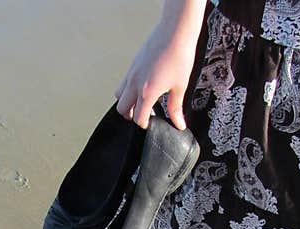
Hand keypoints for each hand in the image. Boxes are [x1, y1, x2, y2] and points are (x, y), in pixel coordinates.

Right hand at [115, 1, 204, 129]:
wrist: (175, 31)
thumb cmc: (179, 55)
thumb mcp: (180, 86)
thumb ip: (176, 108)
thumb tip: (178, 124)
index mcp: (147, 92)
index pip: (138, 117)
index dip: (145, 124)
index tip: (151, 124)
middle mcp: (135, 83)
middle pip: (122, 109)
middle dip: (131, 115)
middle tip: (143, 116)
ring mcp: (132, 73)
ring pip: (119, 95)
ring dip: (126, 102)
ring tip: (140, 102)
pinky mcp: (133, 64)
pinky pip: (124, 82)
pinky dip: (128, 89)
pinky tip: (142, 86)